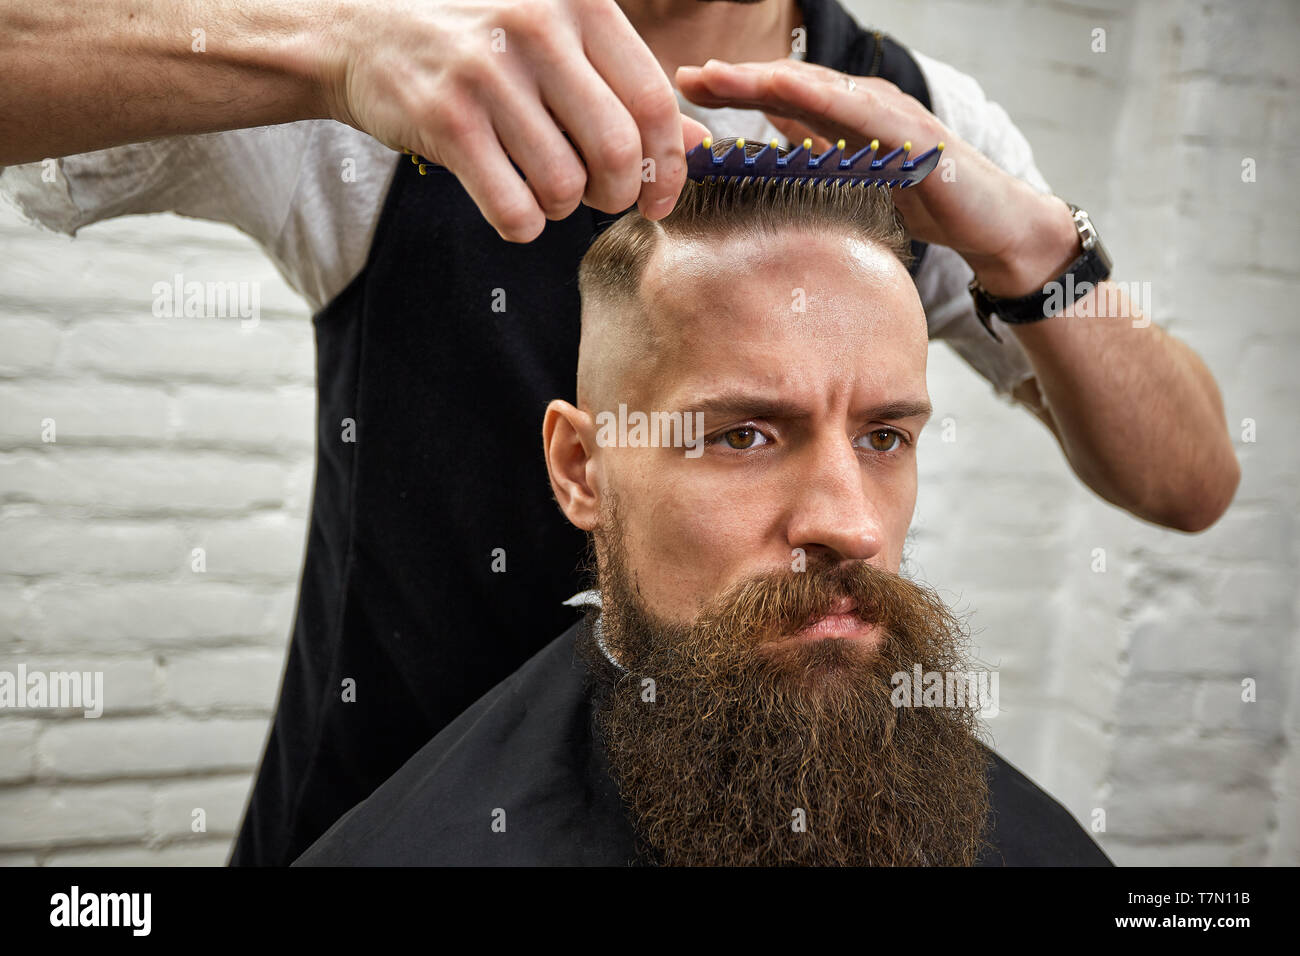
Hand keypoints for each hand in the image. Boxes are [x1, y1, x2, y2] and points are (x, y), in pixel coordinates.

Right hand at [318, 0, 710, 241]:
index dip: (667, 166)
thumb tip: (694, 143)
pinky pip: (514, 209)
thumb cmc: (478, 43)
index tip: (659, 198)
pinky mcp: (448, 121)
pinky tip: (510, 203)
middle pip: (616, 150)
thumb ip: (626, 88)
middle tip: (597, 196)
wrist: (363, 34)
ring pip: (564, 185)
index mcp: (580, 4)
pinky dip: (522, 224)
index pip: (654, 101)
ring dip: (561, 207)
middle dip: (615, 194)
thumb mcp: (558, 43)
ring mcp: (489, 74)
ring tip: (542, 186)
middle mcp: (537, 29)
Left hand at [675, 58, 1077, 294]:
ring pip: (821, 90)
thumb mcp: (856, 173)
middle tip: (688, 74)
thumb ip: (818, 146)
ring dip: (770, 80)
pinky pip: (865, 114)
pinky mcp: (915, 136)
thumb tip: (771, 129)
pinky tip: (793, 93)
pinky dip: (827, 101)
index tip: (685, 86)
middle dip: (738, 77)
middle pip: (791, 84)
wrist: (990, 222)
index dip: (733, 88)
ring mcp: (891, 114)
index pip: (780, 96)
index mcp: (846, 114)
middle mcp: (865, 103)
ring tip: (727, 77)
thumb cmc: (924, 197)